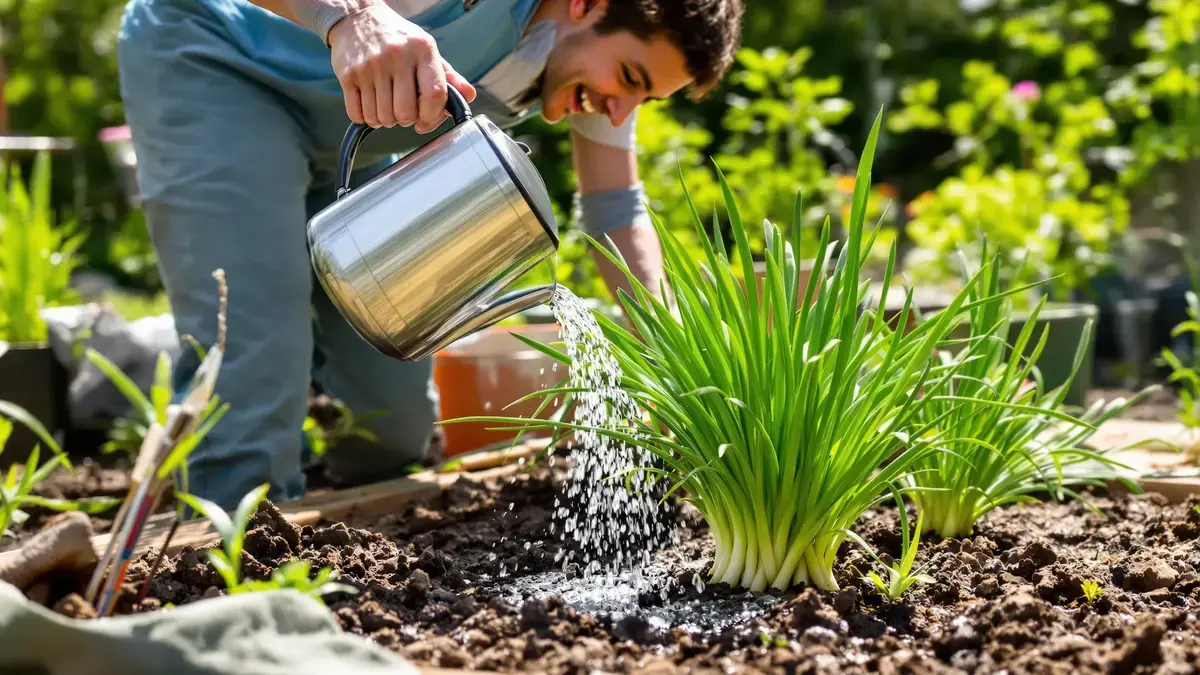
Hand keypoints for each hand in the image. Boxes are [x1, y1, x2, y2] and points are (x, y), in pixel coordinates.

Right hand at [328, 3, 475, 132]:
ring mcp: (370, 65)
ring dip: (385, 120)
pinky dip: (365, 118)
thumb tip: (469, 95)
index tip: (427, 119)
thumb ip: (448, 75)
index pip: (434, 95)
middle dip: (406, 120)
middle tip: (403, 110)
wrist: (358, 18)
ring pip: (381, 117)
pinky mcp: (348, 74)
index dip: (432, 116)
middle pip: (405, 113)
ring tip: (386, 105)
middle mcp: (396, 56)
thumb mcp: (425, 49)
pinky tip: (369, 105)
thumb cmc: (398, 39)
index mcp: (422, 49)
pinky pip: (358, 114)